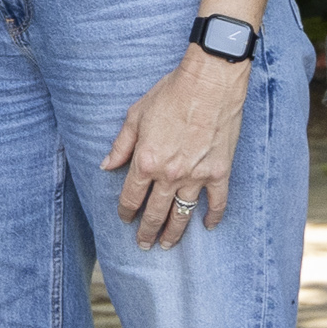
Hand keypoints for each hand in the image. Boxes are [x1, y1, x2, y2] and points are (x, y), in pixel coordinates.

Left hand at [101, 46, 248, 250]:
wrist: (209, 82)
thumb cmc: (171, 93)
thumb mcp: (136, 116)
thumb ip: (121, 145)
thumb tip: (107, 166)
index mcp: (146, 161)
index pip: (131, 197)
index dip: (125, 211)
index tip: (124, 219)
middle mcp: (170, 174)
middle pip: (155, 213)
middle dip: (146, 232)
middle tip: (143, 244)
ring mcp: (197, 176)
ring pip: (182, 214)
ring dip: (173, 233)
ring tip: (167, 245)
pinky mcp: (220, 172)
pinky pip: (217, 202)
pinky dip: (213, 217)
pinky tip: (207, 226)